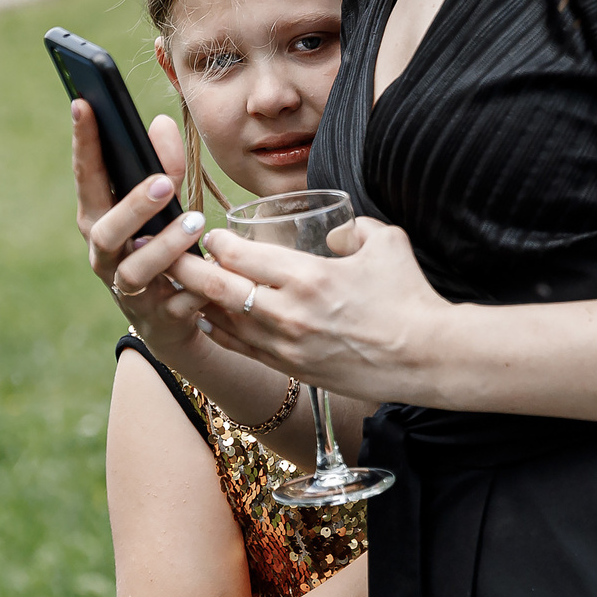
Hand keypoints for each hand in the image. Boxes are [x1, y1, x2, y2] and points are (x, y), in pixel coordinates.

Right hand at [73, 102, 212, 349]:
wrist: (169, 318)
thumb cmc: (160, 245)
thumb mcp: (162, 204)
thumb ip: (164, 166)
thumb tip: (163, 124)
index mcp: (98, 219)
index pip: (86, 178)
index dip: (83, 144)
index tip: (84, 105)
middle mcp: (105, 255)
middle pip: (105, 232)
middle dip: (132, 206)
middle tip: (163, 182)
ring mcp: (128, 289)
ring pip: (135, 270)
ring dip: (165, 246)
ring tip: (195, 223)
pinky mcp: (159, 317)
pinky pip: (175, 304)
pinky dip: (192, 288)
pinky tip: (213, 271)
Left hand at [192, 218, 456, 405]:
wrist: (426, 357)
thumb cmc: (409, 297)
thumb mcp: (384, 242)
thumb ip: (351, 229)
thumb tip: (332, 232)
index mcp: (307, 276)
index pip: (239, 254)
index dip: (216, 242)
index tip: (210, 234)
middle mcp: (287, 313)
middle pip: (216, 288)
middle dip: (185, 269)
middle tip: (170, 255)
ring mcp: (286, 346)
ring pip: (222, 321)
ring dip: (198, 301)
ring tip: (179, 286)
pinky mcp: (292, 368)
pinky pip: (241, 348)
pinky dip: (220, 331)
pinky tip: (208, 318)